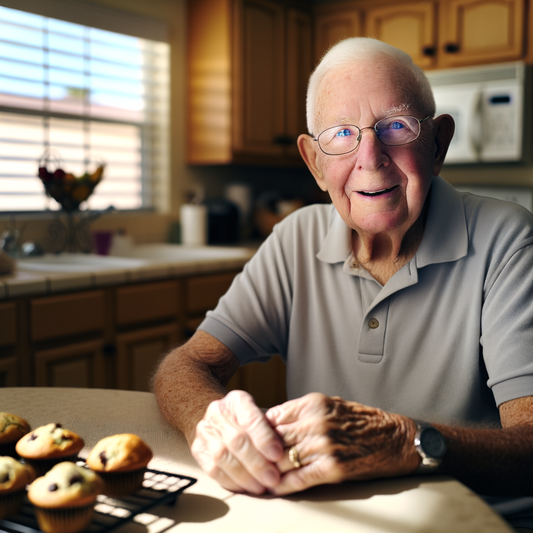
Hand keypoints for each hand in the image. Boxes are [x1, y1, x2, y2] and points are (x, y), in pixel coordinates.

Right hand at [191, 390, 284, 493]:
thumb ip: (271, 429)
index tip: (278, 455)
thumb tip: (286, 451)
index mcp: (236, 400)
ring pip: (223, 457)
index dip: (264, 439)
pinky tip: (245, 487)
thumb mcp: (260, 414)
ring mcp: (204, 431)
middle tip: (273, 479)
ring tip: (261, 487)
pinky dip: (231, 481)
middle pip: (236, 440)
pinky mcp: (198, 449)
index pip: (251, 420)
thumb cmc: (246, 420)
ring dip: (244, 476)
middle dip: (257, 463)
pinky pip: (213, 469)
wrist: (218, 419)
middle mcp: (217, 413)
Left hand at [265, 393, 418, 494]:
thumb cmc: (360, 421)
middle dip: (260, 452)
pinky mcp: (332, 468)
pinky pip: (299, 478)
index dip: (259, 431)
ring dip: (268, 471)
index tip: (251, 440)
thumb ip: (301, 412)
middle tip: (247, 461)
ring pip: (283, 460)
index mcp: (313, 404)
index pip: (274, 416)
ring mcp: (324, 446)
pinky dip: (284, 486)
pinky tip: (274, 488)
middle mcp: (316, 423)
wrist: (393, 438)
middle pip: (274, 439)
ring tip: (256, 477)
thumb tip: (272, 422)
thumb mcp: (329, 404)